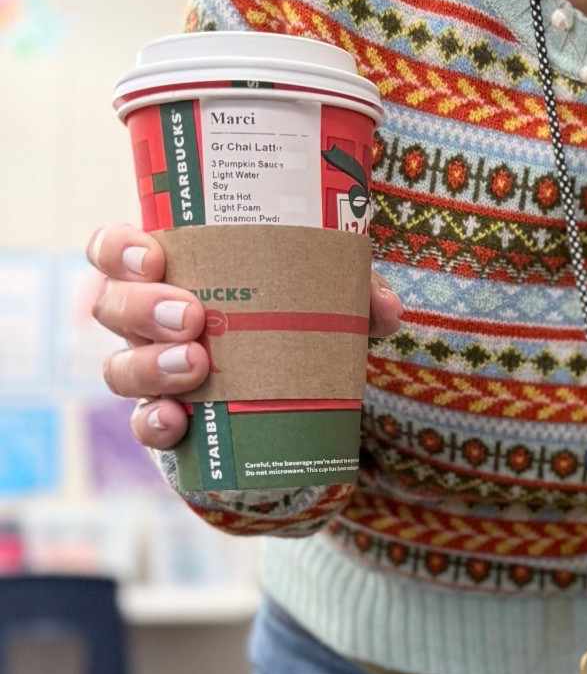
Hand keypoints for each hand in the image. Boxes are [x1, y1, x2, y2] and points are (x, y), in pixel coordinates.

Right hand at [86, 222, 402, 452]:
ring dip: (150, 366)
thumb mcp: (326, 292)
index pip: (116, 249)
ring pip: (120, 367)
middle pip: (112, 306)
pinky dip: (156, 425)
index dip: (118, 249)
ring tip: (195, 364)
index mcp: (173, 270)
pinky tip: (178, 422)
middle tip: (192, 316)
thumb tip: (386, 309)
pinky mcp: (169, 418)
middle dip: (141, 308)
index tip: (152, 255)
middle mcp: (147, 318)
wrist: (296, 386)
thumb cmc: (295, 313)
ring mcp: (151, 371)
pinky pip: (144, 425)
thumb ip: (356, 290)